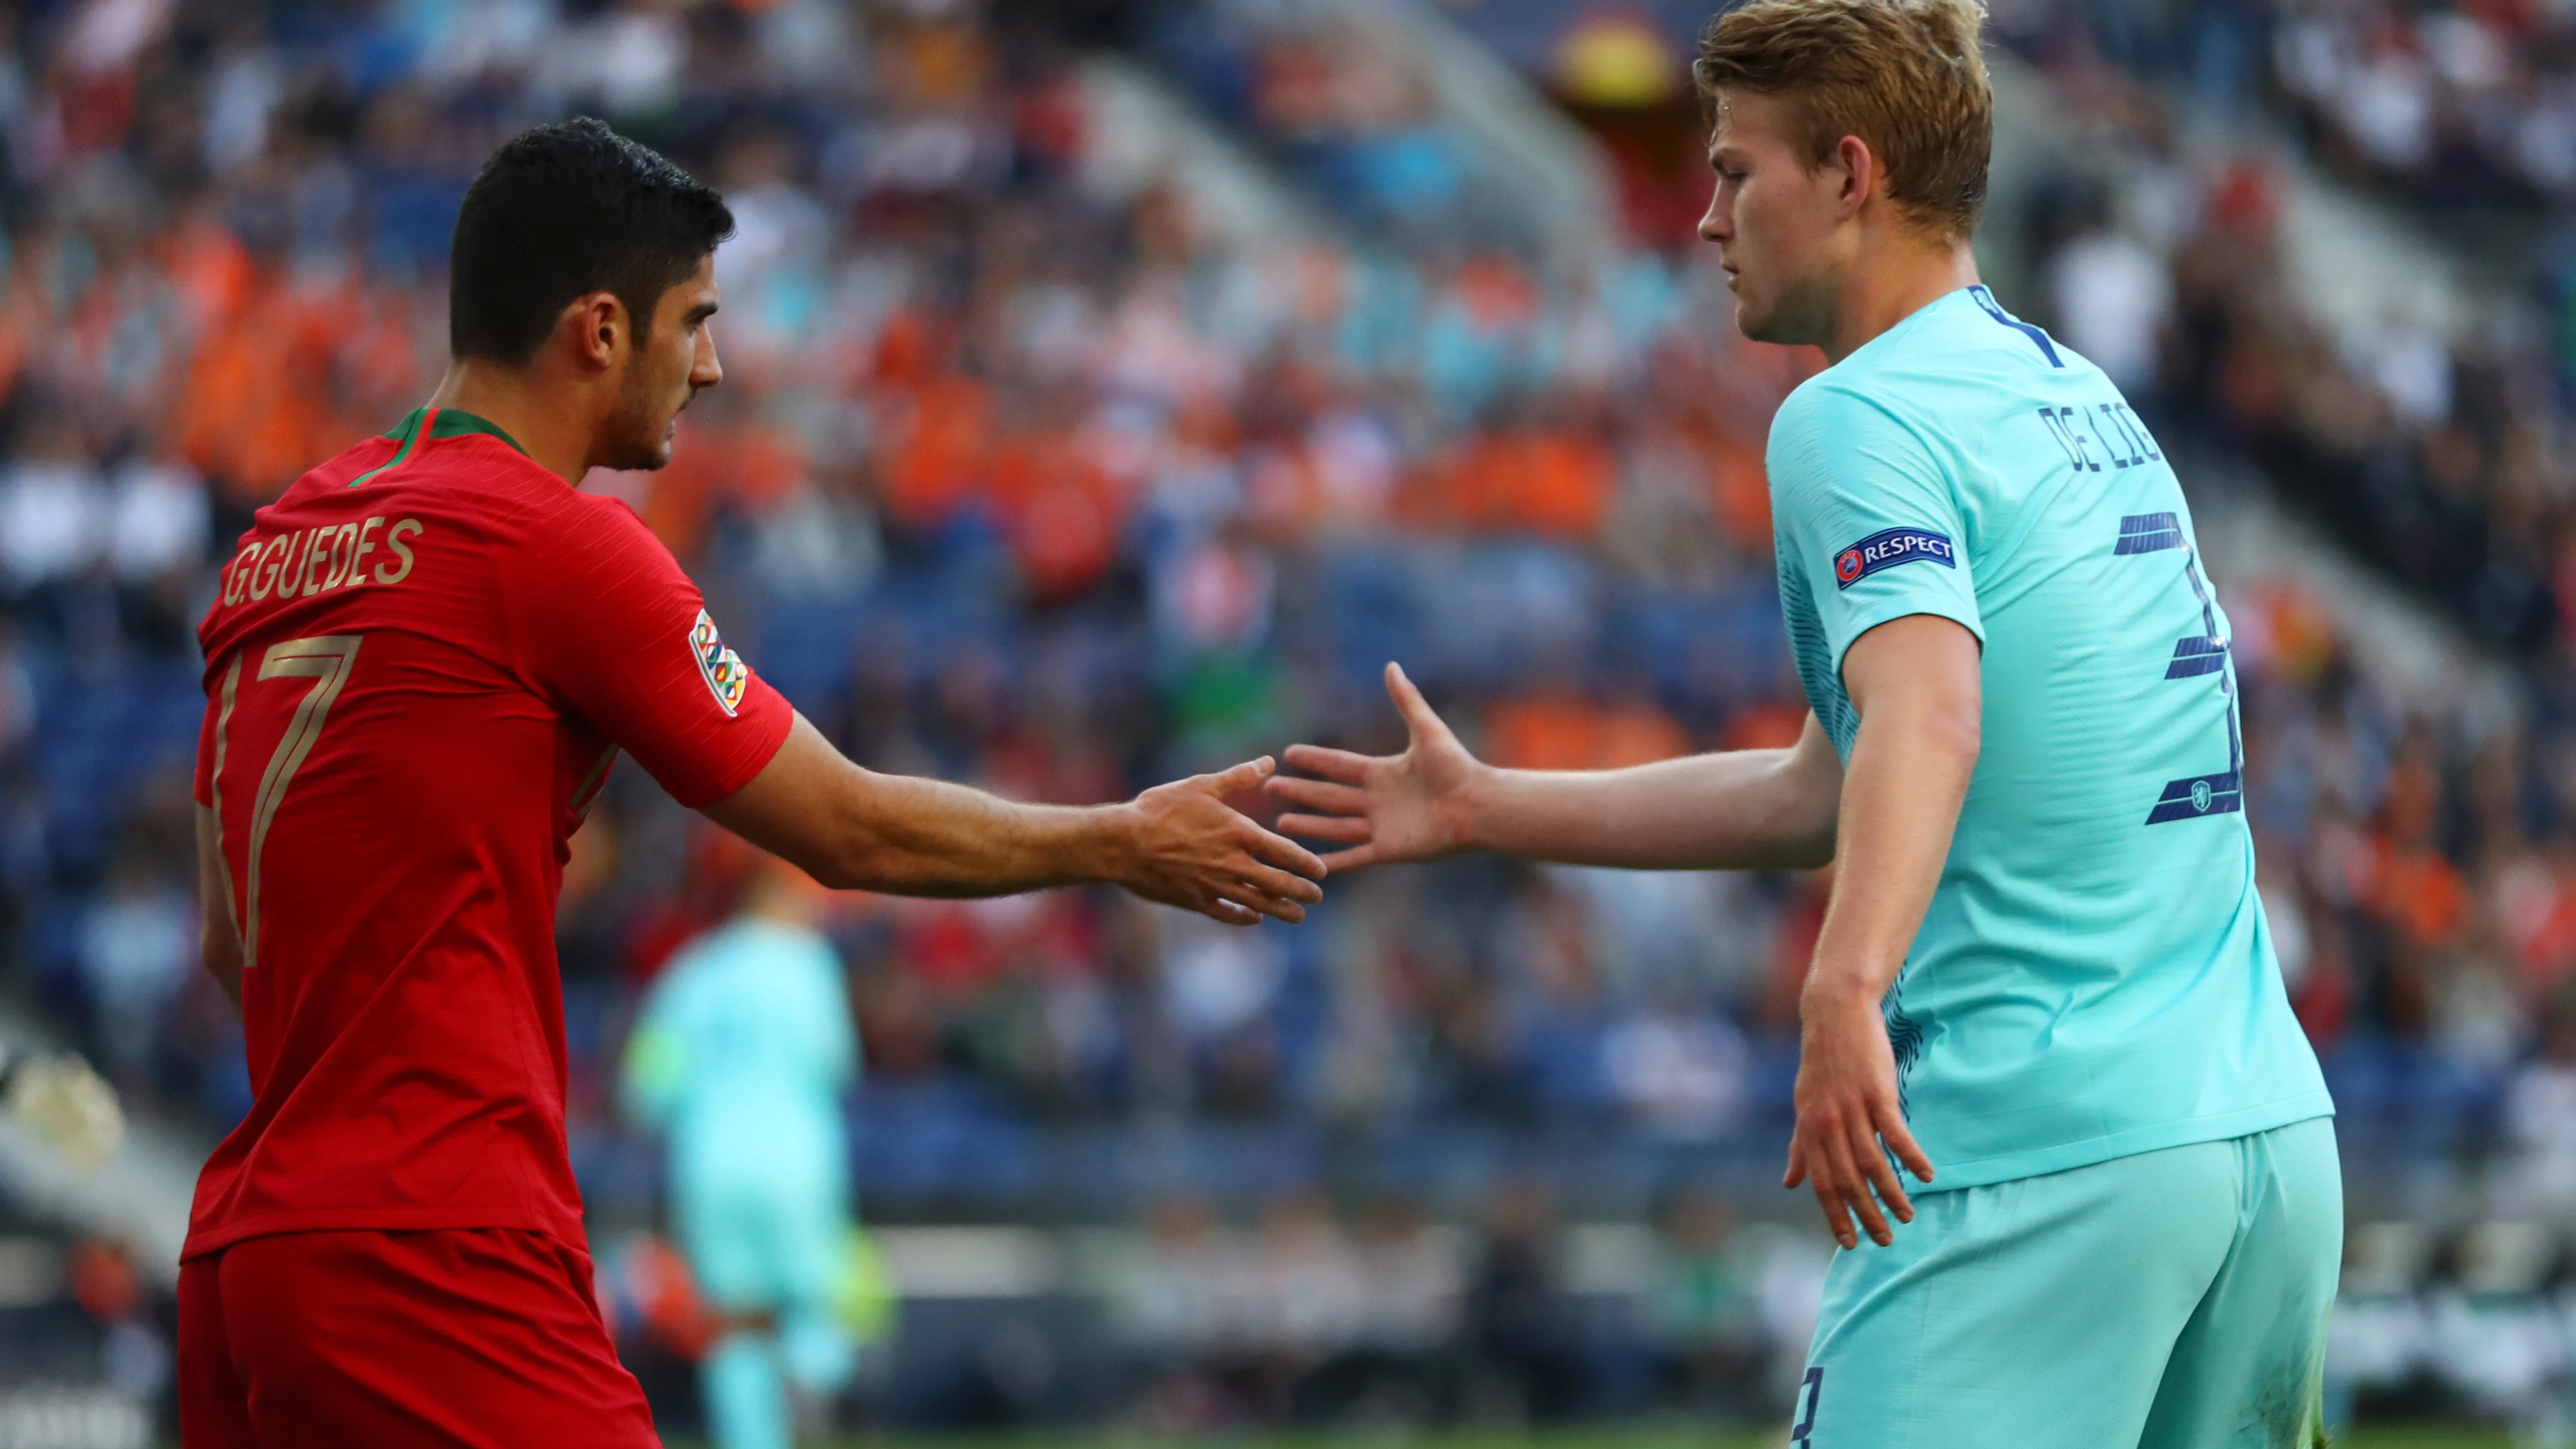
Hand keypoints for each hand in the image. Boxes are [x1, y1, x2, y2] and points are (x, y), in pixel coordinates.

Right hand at [1117, 757, 1326, 925]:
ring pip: (1258, 903)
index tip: (1322, 870)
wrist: (1122, 843)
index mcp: (1238, 834)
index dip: (1307, 862)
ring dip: (1281, 910)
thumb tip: (1268, 761)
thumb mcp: (1201, 786)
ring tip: (1298, 916)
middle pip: (1278, 883)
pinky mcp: (1196, 902)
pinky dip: (1243, 917)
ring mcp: (1215, 887)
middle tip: (1317, 896)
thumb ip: (1238, 777)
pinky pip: (1227, 913)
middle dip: (1302, 891)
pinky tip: (1254, 918)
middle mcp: (1232, 864)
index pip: (1285, 853)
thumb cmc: (1160, 809)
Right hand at [1265, 662, 1481, 871]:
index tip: (1288, 754)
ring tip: (1281, 823)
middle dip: (1300, 792)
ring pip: (1335, 826)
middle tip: (1269, 788)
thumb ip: (1406, 700)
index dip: (1315, 760)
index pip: (1339, 765)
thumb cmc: (1456, 767)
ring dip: (1309, 825)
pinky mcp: (1389, 849)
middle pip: (1330, 796)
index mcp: (1383, 772)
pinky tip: (1311, 863)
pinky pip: (1354, 856)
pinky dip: (1333, 861)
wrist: (1477, 805)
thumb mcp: (1426, 730)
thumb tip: (1391, 665)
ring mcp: (1381, 826)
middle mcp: (1377, 800)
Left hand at [1784, 982, 1933, 1248]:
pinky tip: (1927, 1176)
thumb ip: (1800, 1146)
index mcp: (1809, 1129)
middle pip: (1848, 1180)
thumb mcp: (1804, 1106)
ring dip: (1891, 1194)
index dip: (1834, 1215)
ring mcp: (1852, 1108)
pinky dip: (1912, 1157)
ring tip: (1907, 1216)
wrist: (1834, 1015)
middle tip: (1886, 1240)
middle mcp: (1827, 1123)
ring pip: (1873, 1162)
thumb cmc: (1822, 1065)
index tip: (1849, 1243)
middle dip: (1866, 1215)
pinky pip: (1895, 1133)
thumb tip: (1790, 1182)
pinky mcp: (1877, 1092)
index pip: (1821, 1184)